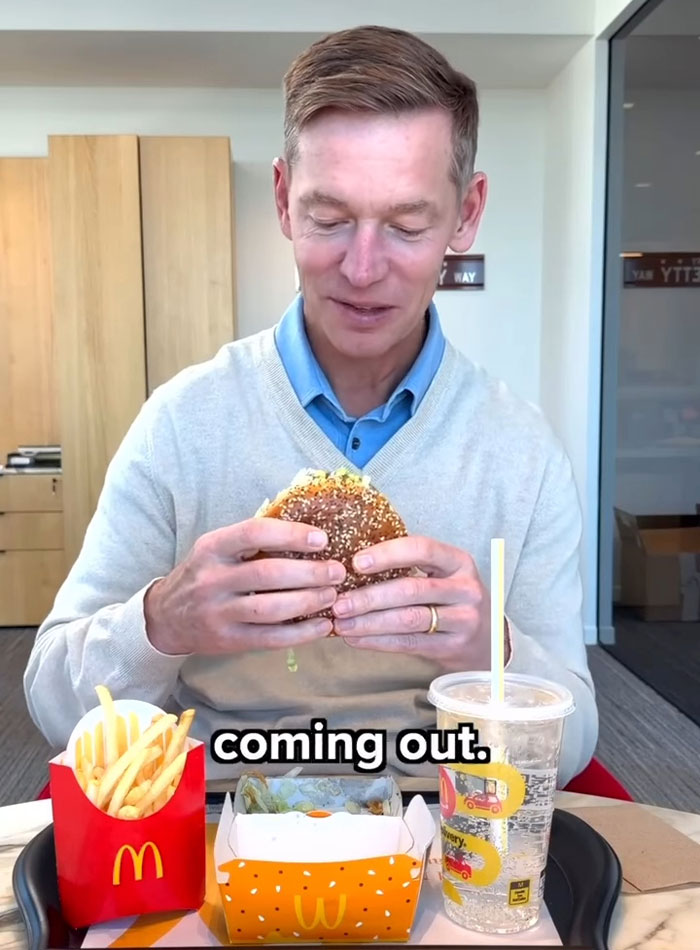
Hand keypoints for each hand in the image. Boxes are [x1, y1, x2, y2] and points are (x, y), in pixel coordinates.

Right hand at [144, 518, 345, 655]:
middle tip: (337, 571)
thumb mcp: (218, 549)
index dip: (291, 535)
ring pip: (271, 608)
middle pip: (269, 574)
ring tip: (332, 596)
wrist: (166, 617)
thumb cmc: (205, 574)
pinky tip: (322, 626)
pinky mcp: (227, 641)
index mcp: (213, 547)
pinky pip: (270, 638)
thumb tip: (308, 531)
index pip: (254, 533)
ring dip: (308, 602)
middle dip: (310, 573)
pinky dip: (300, 633)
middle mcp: (212, 578)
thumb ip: (253, 540)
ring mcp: (218, 612)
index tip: (322, 539)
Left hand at [331, 536, 502, 672]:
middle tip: (338, 602)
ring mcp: (464, 619)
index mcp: (459, 561)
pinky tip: (356, 639)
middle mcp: (466, 588)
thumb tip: (351, 566)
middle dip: (370, 597)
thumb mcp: (441, 574)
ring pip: (409, 619)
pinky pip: (410, 644)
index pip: (422, 549)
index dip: (388, 554)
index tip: (356, 562)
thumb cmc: (450, 597)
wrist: (486, 638)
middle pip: (411, 589)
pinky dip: (378, 642)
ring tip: (341, 623)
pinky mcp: (454, 646)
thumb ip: (408, 566)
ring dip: (369, 622)